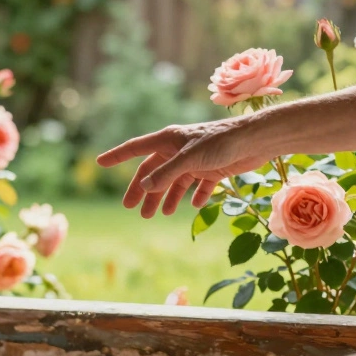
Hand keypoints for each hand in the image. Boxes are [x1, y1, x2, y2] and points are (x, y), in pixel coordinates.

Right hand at [96, 117, 271, 217]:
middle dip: (142, 190)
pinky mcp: (213, 168)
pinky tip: (193, 205)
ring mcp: (195, 160)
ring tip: (159, 215)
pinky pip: (198, 185)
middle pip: (153, 171)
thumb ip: (166, 174)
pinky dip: (195, 196)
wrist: (255, 140)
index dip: (117, 156)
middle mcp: (179, 149)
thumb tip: (144, 188)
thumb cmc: (221, 142)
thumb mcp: (189, 159)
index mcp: (169, 140)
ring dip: (166, 198)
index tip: (100, 163)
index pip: (136, 148)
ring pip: (174, 182)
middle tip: (132, 209)